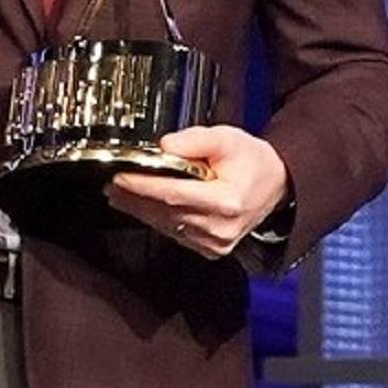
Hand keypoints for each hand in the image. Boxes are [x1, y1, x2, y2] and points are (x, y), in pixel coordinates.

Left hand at [105, 125, 291, 258]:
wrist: (275, 185)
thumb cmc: (250, 161)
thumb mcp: (226, 138)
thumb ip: (194, 140)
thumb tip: (164, 146)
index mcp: (227, 201)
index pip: (174, 194)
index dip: (143, 186)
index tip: (120, 176)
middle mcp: (221, 227)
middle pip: (166, 212)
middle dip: (134, 197)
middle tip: (111, 184)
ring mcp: (216, 242)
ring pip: (166, 225)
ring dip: (139, 209)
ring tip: (118, 193)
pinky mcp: (212, 249)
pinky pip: (175, 233)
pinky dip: (156, 219)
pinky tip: (140, 206)